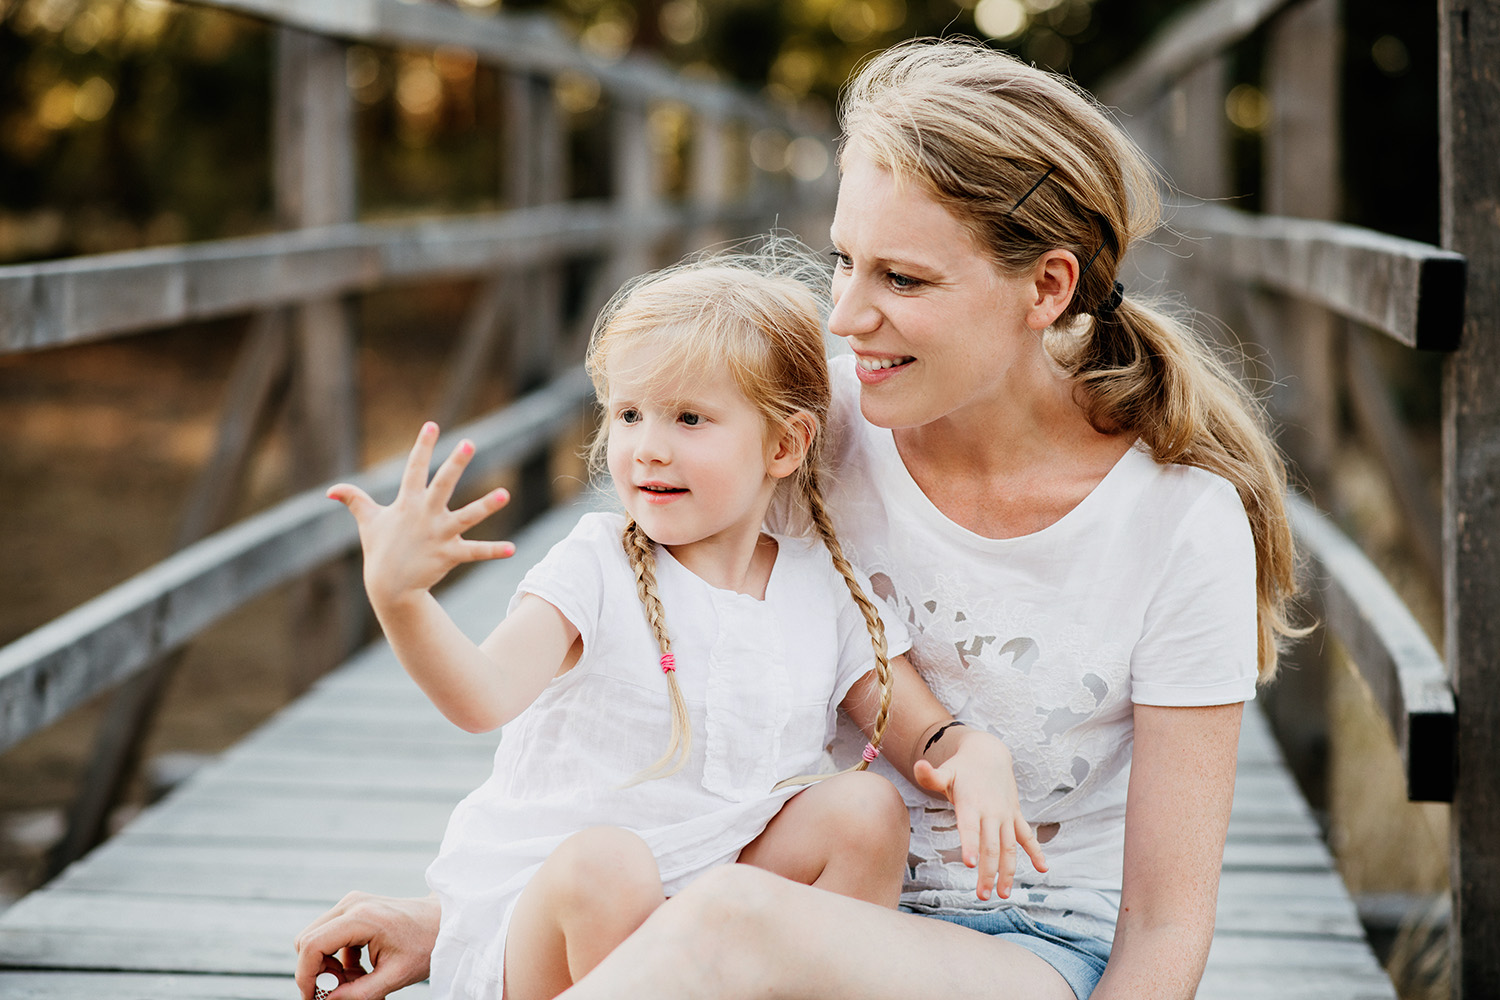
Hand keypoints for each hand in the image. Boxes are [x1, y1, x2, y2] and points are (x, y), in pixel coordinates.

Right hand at [294, 891, 440, 999]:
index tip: (314, 997)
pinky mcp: (354, 908)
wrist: (443, 921)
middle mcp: (352, 904)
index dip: (306, 975)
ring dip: (327, 965)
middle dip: (315, 971)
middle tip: (337, 991)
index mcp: (362, 917)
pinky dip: (336, 957)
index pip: (312, 945)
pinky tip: (361, 969)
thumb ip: (360, 993)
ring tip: (357, 980)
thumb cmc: (425, 945)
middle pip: (307, 941)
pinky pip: (329, 936)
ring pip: (316, 938)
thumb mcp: (395, 976)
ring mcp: (352, 903)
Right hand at [328, 422, 514, 609]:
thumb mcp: (367, 521)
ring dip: (486, 506)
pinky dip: (494, 551)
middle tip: (469, 443)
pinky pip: (475, 552)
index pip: (415, 469)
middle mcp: (425, 515)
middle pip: (443, 485)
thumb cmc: (380, 550)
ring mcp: (439, 535)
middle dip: (456, 464)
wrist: (389, 587)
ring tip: (506, 494)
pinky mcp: (449, 555)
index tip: (432, 425)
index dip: (423, 446)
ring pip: (467, 517)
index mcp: (407, 503)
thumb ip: (354, 500)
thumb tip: (330, 490)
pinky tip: (513, 549)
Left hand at [912, 729, 1046, 900]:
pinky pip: (1027, 836)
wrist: (989, 754)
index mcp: (971, 803)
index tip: (970, 864)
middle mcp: (991, 811)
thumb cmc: (961, 768)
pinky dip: (1036, 851)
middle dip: (988, 872)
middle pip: (991, 845)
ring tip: (1003, 894)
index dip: (970, 844)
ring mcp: (1005, 815)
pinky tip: (1042, 869)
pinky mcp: (1015, 815)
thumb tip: (918, 765)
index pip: (970, 827)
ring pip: (1009, 847)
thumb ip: (930, 776)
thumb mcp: (945, 771)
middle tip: (982, 895)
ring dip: (1008, 871)